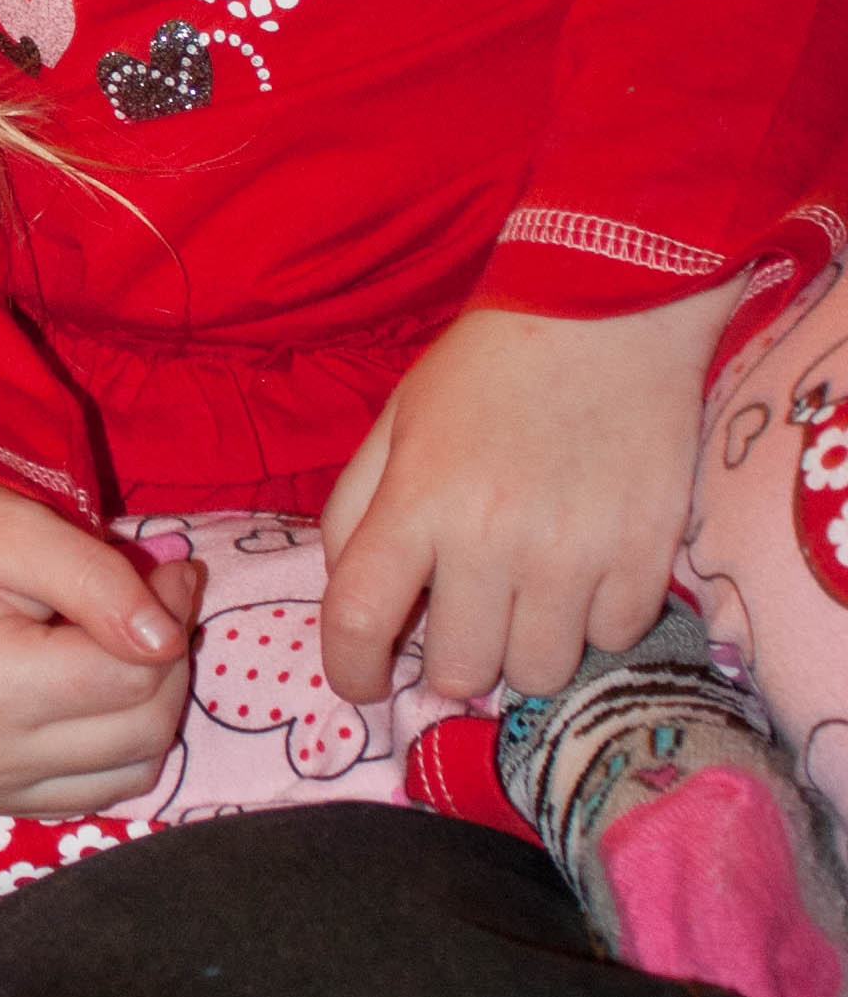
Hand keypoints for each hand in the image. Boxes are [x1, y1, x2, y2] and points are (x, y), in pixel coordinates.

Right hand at [0, 484, 200, 815]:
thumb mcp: (17, 529)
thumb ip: (99, 580)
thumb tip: (168, 640)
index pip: (132, 678)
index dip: (171, 617)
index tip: (175, 571)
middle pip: (142, 729)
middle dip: (169, 662)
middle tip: (157, 600)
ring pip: (134, 770)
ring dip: (150, 705)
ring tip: (123, 644)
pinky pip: (99, 791)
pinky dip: (119, 744)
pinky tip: (95, 689)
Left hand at [318, 288, 725, 706]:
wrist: (606, 314)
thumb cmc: (485, 370)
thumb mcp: (394, 424)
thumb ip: (355, 511)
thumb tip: (351, 596)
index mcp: (417, 500)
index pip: (360, 623)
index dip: (351, 672)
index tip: (362, 682)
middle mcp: (492, 539)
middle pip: (459, 673)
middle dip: (451, 658)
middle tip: (464, 615)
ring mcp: (575, 553)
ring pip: (537, 674)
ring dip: (523, 647)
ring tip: (527, 593)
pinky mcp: (645, 555)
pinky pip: (611, 640)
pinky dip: (594, 621)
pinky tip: (585, 570)